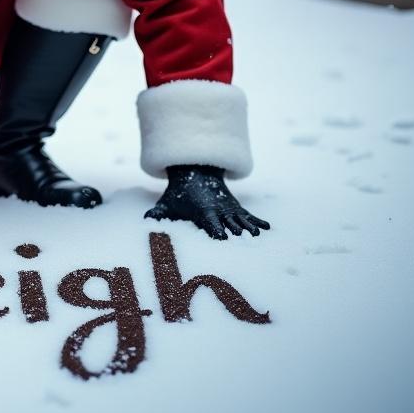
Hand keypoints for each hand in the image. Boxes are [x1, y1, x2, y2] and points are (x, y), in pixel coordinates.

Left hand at [145, 165, 269, 240]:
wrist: (196, 174)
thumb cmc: (179, 195)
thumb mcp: (167, 203)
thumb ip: (157, 213)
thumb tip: (145, 219)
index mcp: (203, 212)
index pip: (210, 223)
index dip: (216, 230)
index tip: (222, 238)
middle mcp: (218, 211)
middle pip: (228, 222)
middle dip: (236, 230)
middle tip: (245, 238)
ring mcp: (228, 209)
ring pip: (241, 219)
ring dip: (249, 226)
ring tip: (257, 234)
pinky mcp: (235, 208)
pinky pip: (248, 215)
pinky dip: (257, 221)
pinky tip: (268, 228)